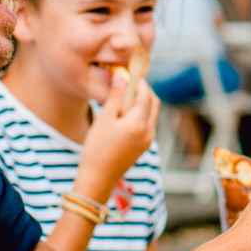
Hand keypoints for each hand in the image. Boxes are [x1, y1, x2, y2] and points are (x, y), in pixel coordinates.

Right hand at [77, 70, 159, 197]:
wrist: (98, 178)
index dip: (138, 81)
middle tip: (127, 82)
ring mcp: (148, 140)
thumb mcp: (104, 119)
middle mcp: (148, 131)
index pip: (145, 94)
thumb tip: (122, 75)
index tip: (128, 72)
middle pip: (153, 102)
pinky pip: (147, 123)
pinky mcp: (143, 146)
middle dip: (143, 90)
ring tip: (123, 96)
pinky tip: (123, 113)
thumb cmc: (97, 149)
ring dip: (142, 101)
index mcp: (139, 124)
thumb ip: (116, 96)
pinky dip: (140, 113)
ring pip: (151, 113)